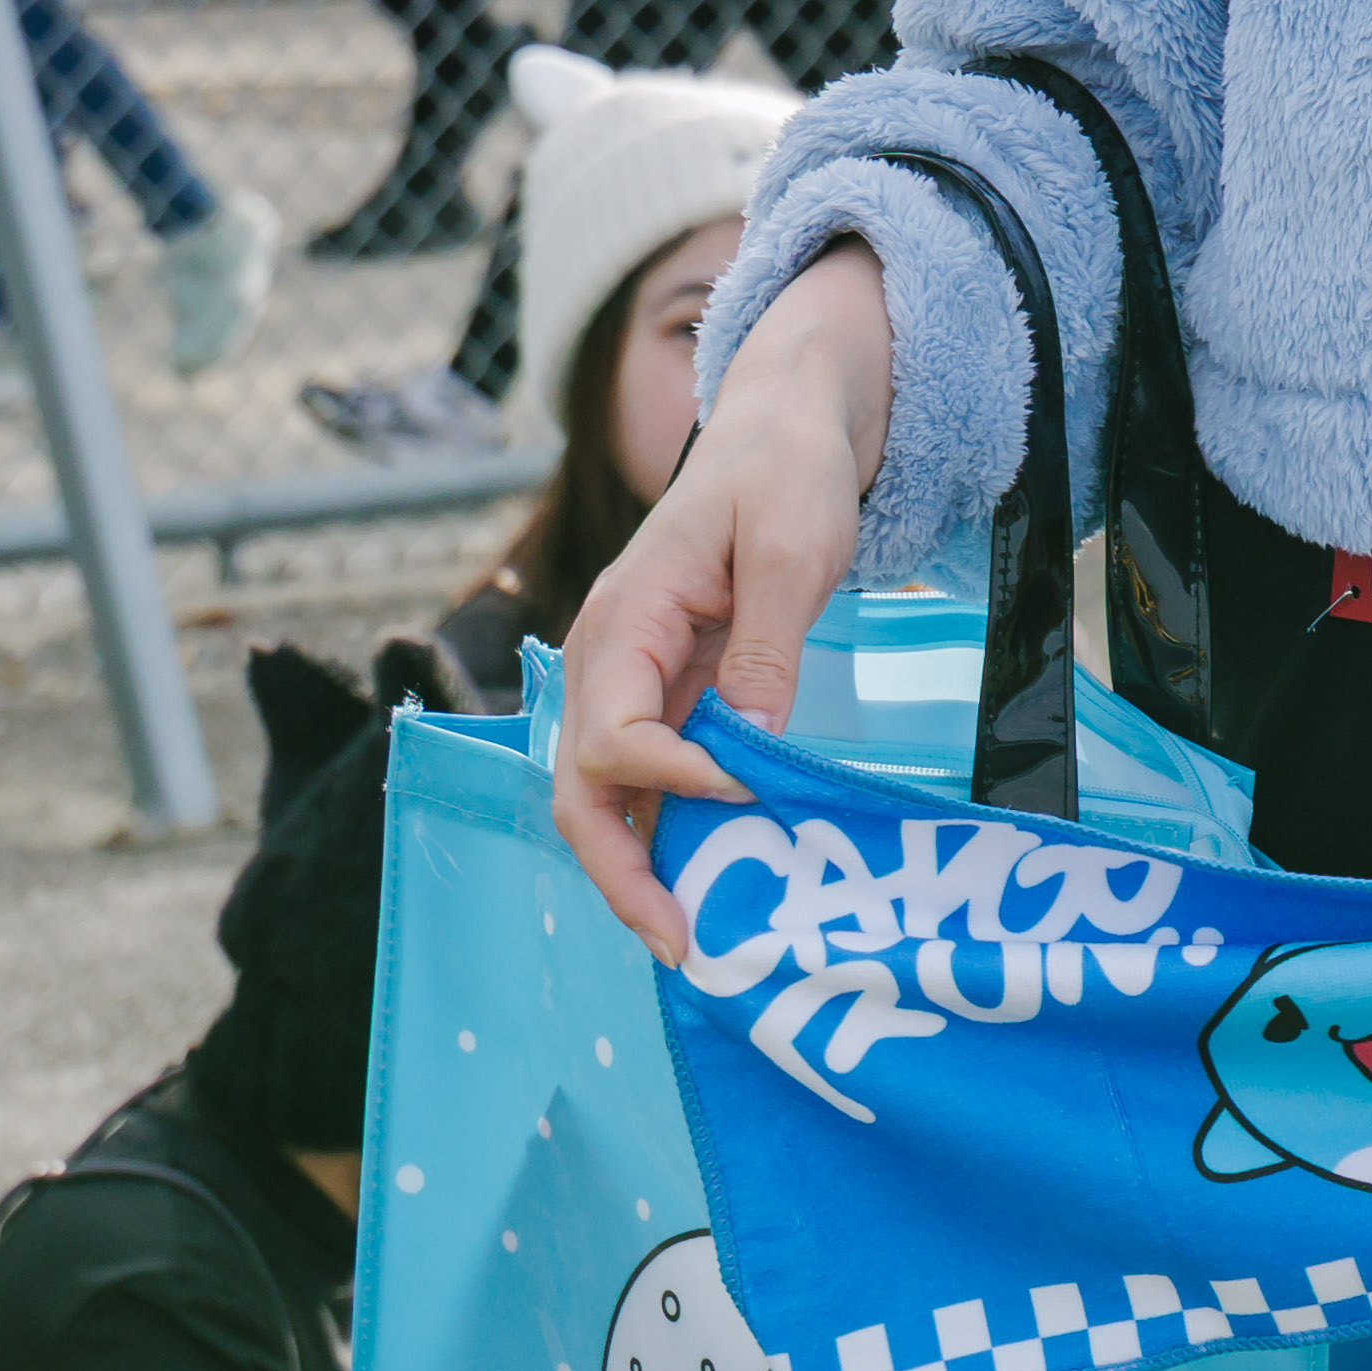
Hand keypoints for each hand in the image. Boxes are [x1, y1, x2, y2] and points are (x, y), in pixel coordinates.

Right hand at [555, 245, 888, 957]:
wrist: (782, 429)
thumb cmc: (784, 472)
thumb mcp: (792, 547)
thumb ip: (765, 647)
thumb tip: (747, 747)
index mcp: (624, 618)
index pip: (613, 733)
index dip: (672, 780)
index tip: (749, 793)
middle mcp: (606, 660)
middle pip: (579, 788)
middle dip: (620, 870)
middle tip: (682, 941)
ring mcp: (630, 682)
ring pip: (604, 797)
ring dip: (639, 866)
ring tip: (697, 937)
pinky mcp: (665, 695)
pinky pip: (649, 779)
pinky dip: (670, 833)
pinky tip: (713, 879)